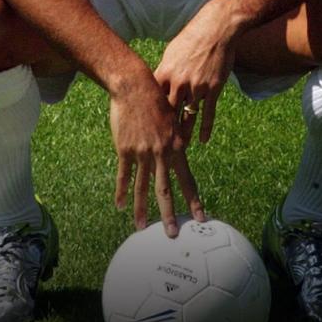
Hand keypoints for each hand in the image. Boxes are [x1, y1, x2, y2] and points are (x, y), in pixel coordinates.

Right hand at [109, 71, 205, 238]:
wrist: (134, 86)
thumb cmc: (155, 99)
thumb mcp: (172, 118)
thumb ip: (176, 137)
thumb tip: (182, 147)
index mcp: (176, 147)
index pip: (187, 180)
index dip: (194, 200)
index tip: (201, 218)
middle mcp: (161, 153)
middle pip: (165, 190)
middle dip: (169, 214)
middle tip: (172, 234)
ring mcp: (142, 152)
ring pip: (142, 188)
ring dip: (141, 210)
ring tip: (141, 228)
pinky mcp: (125, 149)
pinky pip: (124, 176)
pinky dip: (122, 192)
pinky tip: (120, 206)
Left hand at [154, 1, 236, 145]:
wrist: (215, 29)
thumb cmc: (191, 39)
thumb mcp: (171, 52)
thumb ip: (164, 71)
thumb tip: (155, 83)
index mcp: (165, 72)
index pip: (152, 100)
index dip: (147, 117)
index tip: (142, 132)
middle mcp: (179, 81)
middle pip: (168, 112)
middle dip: (162, 132)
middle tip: (158, 149)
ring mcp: (197, 86)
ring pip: (188, 116)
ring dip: (183, 134)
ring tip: (180, 151)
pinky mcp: (213, 88)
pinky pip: (208, 112)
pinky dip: (205, 128)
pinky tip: (203, 140)